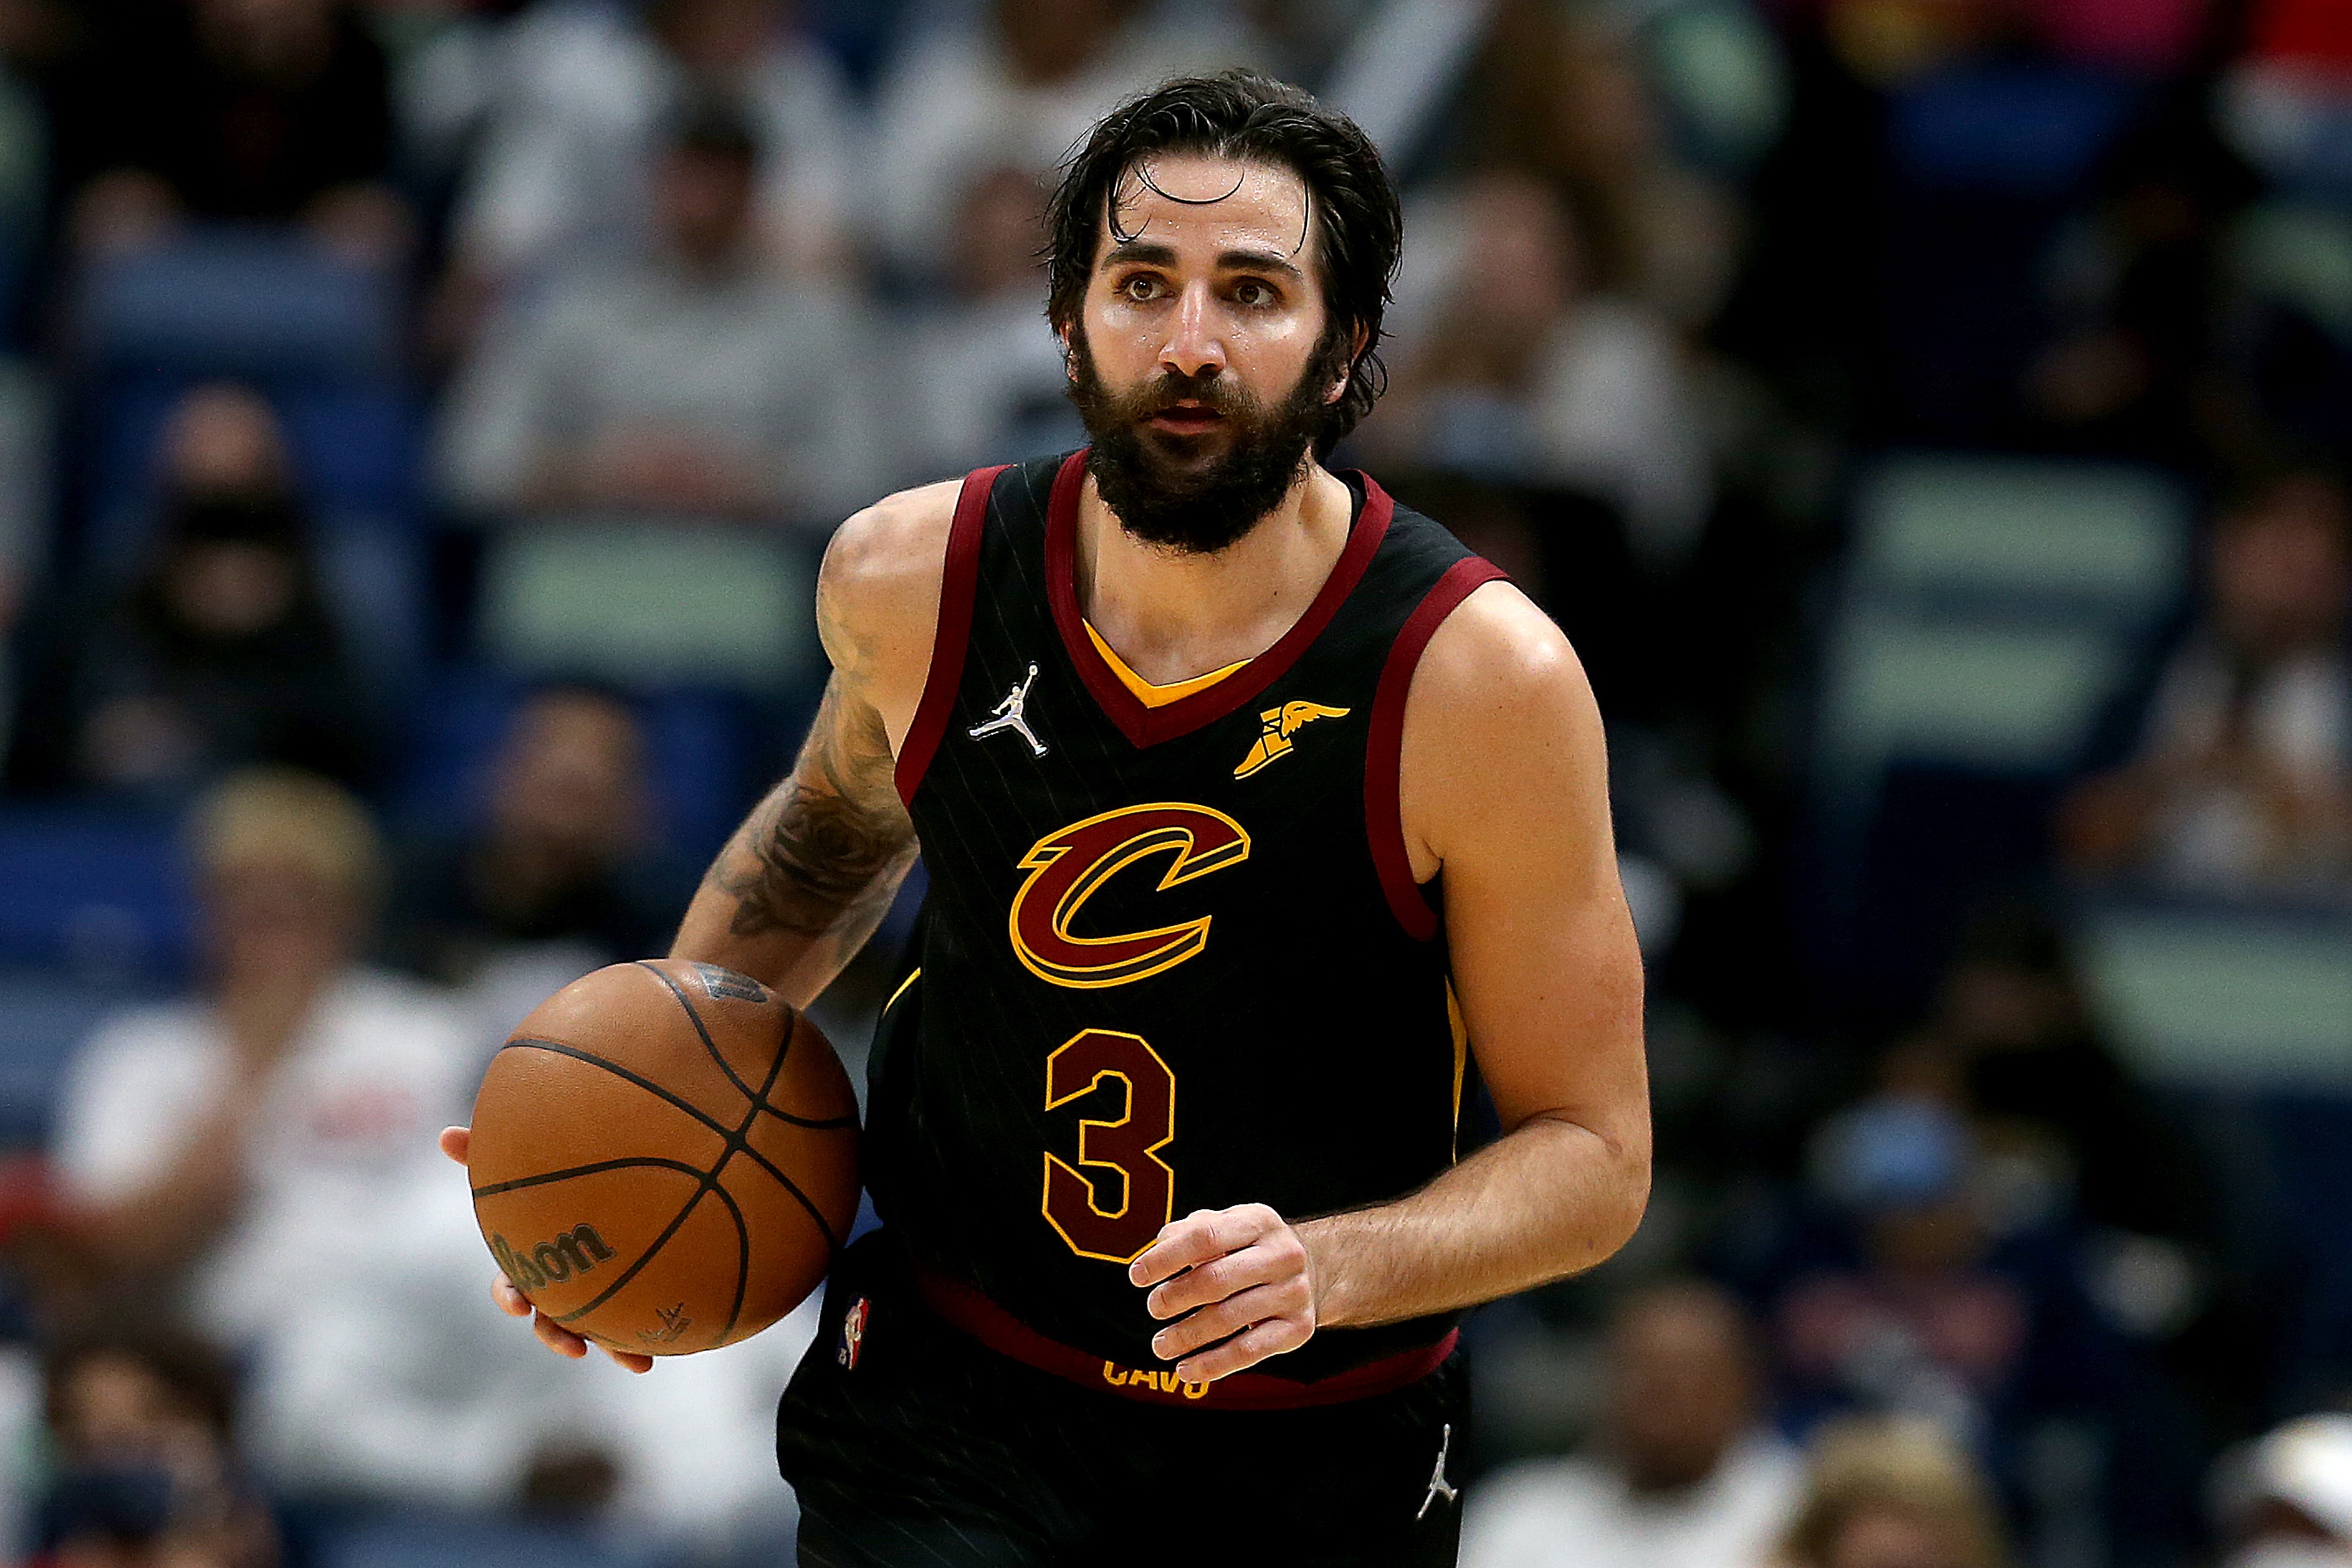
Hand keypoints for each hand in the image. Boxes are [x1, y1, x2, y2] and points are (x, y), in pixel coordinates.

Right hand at [439, 1127, 651, 1373]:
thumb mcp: (527, 1167)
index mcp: (532, 1260)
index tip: (517, 1301)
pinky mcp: (626, 1301)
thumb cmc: (563, 1177)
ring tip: (624, 1358)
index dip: (509, 1296)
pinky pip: (629, 1329)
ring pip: (591, 1331)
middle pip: (549, 1319)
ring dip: (603, 1347)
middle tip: (571, 1344)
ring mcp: (593, 1296)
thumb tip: (444, 1133)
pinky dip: (635, 1348)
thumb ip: (488, 1155)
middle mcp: (559, 1284)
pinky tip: (647, 1361)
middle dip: (555, 1335)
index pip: (510, 1285)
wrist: (623, 1186)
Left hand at [1128, 1203, 1317, 1382]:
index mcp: (1259, 1222)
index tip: (1136, 1276)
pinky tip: (1186, 1370)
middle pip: (1216, 1280)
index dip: (1166, 1258)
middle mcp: (1283, 1255)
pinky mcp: (1298, 1328)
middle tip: (1153, 1308)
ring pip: (1229, 1319)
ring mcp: (1294, 1292)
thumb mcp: (1226, 1226)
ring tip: (1161, 1345)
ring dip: (1187, 1336)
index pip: (1205, 1236)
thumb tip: (1157, 1252)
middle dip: (1175, 1298)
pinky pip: (1249, 1351)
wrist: (1313, 1270)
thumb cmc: (1250, 1248)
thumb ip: (1187, 1232)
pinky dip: (1212, 1365)